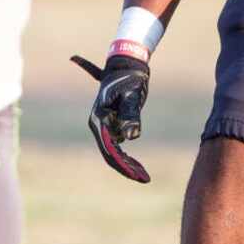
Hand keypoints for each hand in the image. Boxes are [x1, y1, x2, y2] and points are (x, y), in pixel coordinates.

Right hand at [71, 54, 150, 182]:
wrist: (127, 64)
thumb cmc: (130, 78)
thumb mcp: (132, 95)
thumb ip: (131, 115)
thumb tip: (131, 137)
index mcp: (99, 117)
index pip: (110, 148)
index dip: (124, 164)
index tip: (138, 175)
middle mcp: (98, 123)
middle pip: (110, 152)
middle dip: (126, 167)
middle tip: (144, 179)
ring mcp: (103, 124)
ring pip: (113, 150)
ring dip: (127, 163)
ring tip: (144, 175)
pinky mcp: (111, 123)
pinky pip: (117, 143)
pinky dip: (126, 155)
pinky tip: (138, 165)